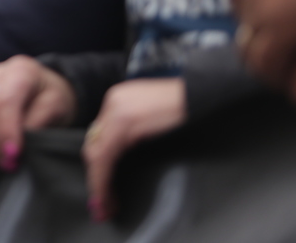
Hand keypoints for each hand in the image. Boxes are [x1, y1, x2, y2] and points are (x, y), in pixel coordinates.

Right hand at [0, 55, 76, 169]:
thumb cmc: (54, 97)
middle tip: (9, 164)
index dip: (5, 131)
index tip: (14, 155)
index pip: (4, 101)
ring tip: (0, 160)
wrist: (47, 88)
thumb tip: (17, 141)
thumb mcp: (58, 105)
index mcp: (20, 71)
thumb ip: (38, 120)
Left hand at [83, 78, 184, 221]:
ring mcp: (116, 110)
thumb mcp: (152, 117)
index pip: (98, 138)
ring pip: (97, 153)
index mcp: (116, 100)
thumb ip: (134, 131)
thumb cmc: (185, 107)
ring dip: (98, 181)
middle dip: (95, 176)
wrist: (201, 90)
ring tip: (105, 204)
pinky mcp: (125, 120)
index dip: (97, 166)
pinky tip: (107, 191)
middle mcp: (111, 102)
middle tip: (101, 203)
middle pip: (94, 146)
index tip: (101, 189)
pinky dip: (104, 175)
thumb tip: (124, 155)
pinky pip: (107, 154)